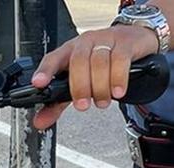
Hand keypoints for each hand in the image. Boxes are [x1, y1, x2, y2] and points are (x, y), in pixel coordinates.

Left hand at [31, 25, 159, 129]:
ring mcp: (106, 40)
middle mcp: (86, 42)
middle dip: (79, 86)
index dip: (45, 71)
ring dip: (100, 86)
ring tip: (102, 102)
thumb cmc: (103, 59)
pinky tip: (118, 91)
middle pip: (78, 61)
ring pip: (99, 62)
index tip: (38, 84)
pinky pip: (120, 60)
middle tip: (82, 105)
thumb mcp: (79, 80)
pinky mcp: (125, 43)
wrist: (135, 39)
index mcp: (69, 50)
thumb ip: (58, 103)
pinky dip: (118, 78)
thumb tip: (40, 122)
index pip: (53, 58)